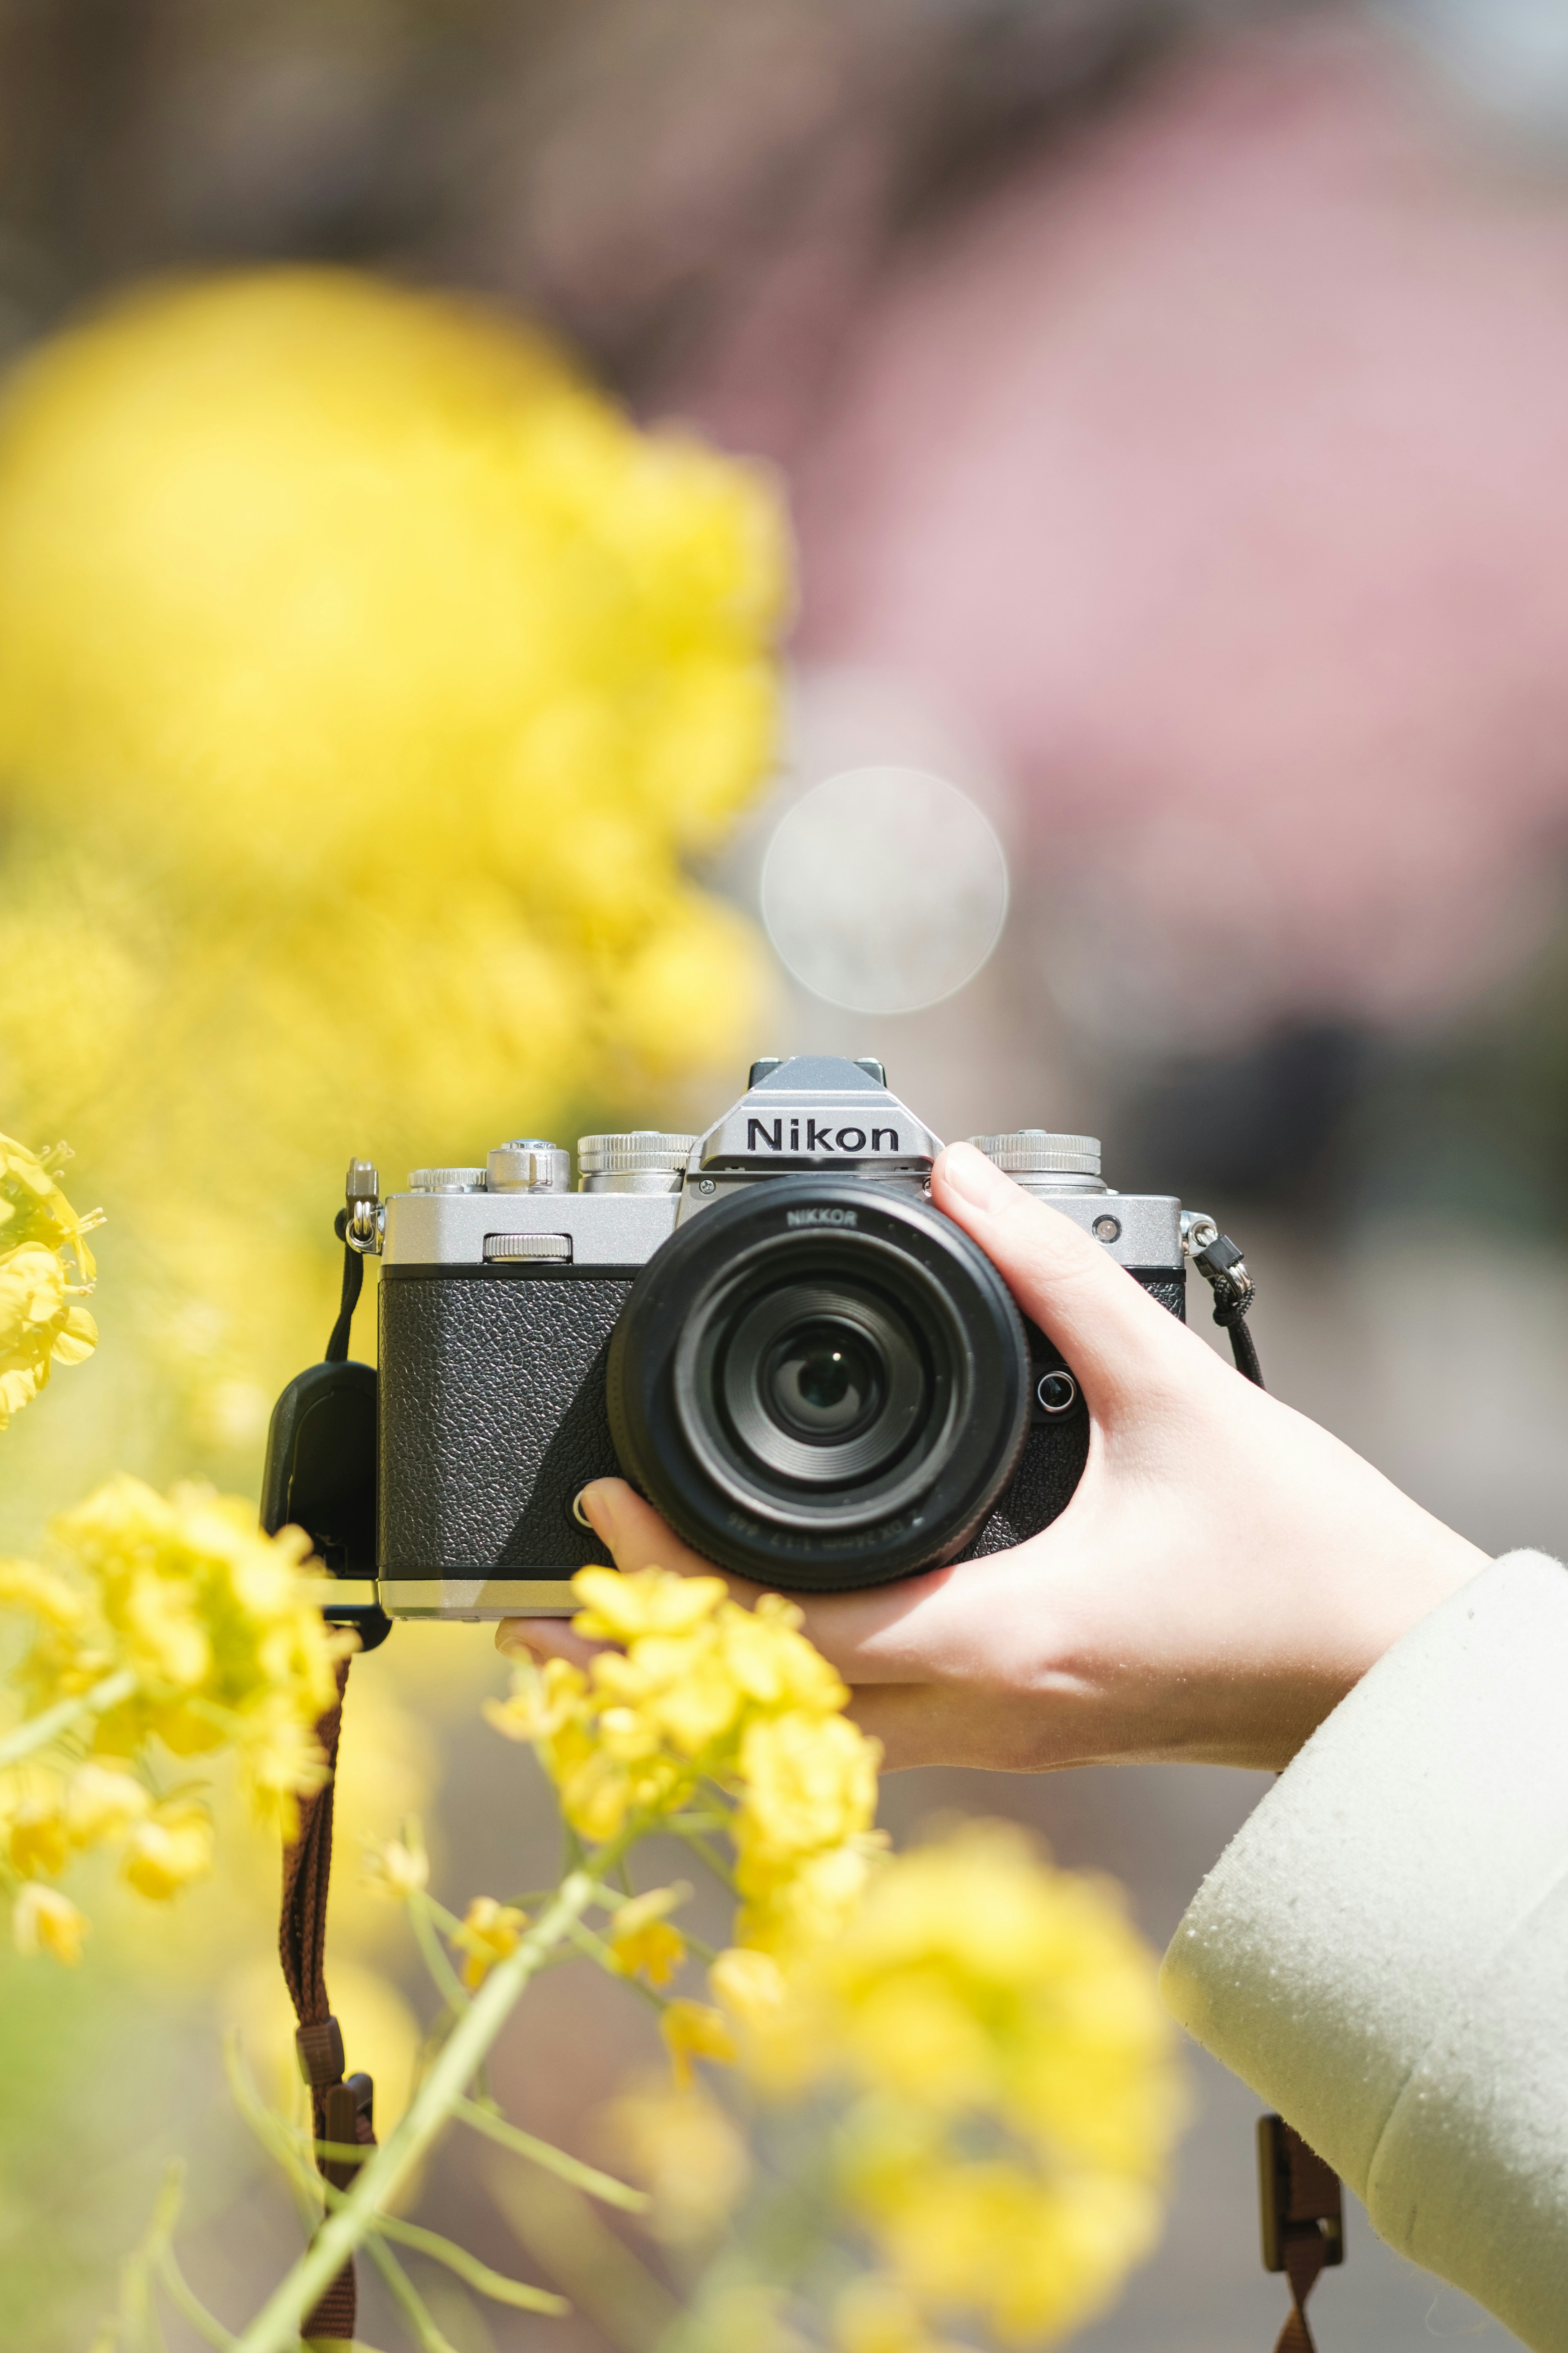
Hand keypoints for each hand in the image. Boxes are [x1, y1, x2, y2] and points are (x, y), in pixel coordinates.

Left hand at [497, 1143, 1486, 1772]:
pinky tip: (757, 1643)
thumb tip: (971, 1180)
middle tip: (546, 1594)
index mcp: (998, 1637)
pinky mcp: (1025, 1728)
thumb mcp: (1176, 1392)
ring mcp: (1000, 1736)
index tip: (601, 1504)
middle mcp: (982, 1710)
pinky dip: (789, 1690)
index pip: (785, 1635)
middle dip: (644, 1653)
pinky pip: (872, 1727)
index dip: (672, 1579)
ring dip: (708, 1680)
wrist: (1385, 1672)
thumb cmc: (1303, 1554)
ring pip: (812, 1735)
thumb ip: (1063, 1274)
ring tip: (613, 1627)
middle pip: (765, 1706)